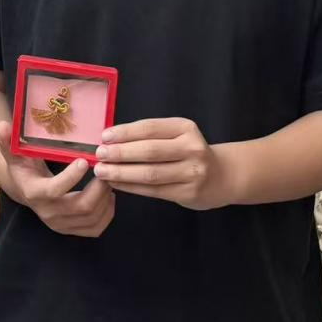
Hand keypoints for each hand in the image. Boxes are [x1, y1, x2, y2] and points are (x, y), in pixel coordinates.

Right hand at [0, 120, 114, 236]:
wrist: (25, 190)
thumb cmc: (23, 167)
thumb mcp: (14, 153)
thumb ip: (8, 140)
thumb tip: (2, 125)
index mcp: (34, 193)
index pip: (54, 190)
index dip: (71, 177)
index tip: (84, 159)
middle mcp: (48, 213)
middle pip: (81, 207)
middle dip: (99, 188)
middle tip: (107, 169)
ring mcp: (61, 225)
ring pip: (92, 218)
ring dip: (106, 198)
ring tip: (108, 178)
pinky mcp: (71, 230)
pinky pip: (96, 228)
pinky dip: (107, 213)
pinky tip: (107, 196)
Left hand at [94, 117, 232, 210]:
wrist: (221, 176)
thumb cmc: (188, 152)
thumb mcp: (176, 135)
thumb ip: (150, 136)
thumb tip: (110, 139)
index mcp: (185, 128)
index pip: (150, 128)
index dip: (125, 132)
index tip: (104, 137)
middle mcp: (192, 148)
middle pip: (149, 151)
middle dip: (120, 153)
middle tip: (99, 155)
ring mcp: (192, 172)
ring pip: (150, 173)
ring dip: (122, 173)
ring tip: (102, 171)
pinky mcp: (188, 193)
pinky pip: (153, 190)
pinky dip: (131, 187)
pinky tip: (116, 184)